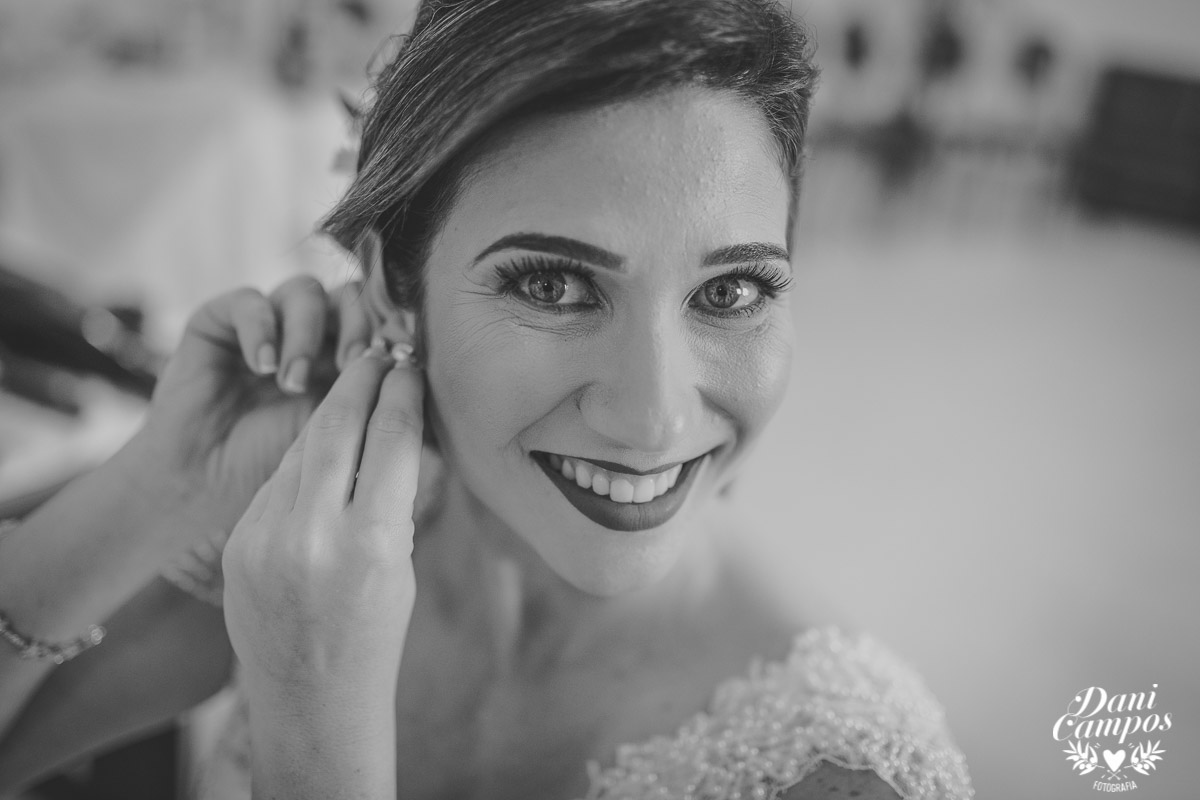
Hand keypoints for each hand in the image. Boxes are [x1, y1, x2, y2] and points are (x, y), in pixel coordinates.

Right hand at [118, 276, 374, 559]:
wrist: (202, 502)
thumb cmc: (279, 488)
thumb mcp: (345, 456)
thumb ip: (383, 422)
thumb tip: (432, 393)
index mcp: (350, 367)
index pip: (383, 323)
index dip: (394, 332)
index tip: (402, 360)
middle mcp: (311, 341)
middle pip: (351, 297)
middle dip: (359, 324)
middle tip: (354, 364)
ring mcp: (267, 331)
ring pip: (305, 291)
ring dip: (307, 332)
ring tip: (293, 383)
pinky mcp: (217, 328)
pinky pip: (247, 301)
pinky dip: (260, 329)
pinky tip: (263, 369)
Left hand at [221, 339, 422, 700]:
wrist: (311, 698)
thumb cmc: (375, 632)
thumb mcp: (399, 564)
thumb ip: (392, 496)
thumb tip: (395, 426)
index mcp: (372, 542)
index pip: (390, 437)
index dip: (401, 391)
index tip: (409, 364)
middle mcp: (314, 534)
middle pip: (336, 425)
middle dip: (359, 379)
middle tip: (376, 350)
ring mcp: (267, 538)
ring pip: (302, 449)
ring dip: (329, 414)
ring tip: (350, 388)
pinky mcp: (239, 543)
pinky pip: (276, 483)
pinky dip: (301, 461)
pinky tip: (319, 451)